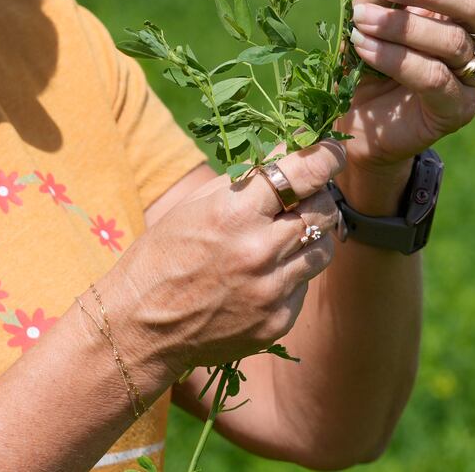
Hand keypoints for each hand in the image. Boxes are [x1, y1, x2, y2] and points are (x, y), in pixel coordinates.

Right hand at [107, 142, 346, 380]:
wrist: (142, 326)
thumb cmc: (164, 254)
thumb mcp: (197, 204)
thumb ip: (248, 178)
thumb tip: (291, 148)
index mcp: (234, 213)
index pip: (304, 173)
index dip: (326, 156)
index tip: (331, 151)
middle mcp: (259, 251)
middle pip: (323, 209)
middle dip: (320, 195)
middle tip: (306, 193)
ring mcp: (272, 291)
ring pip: (323, 249)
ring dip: (311, 234)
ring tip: (283, 234)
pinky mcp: (278, 321)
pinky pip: (304, 285)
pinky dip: (292, 273)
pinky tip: (262, 273)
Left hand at [337, 0, 474, 173]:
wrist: (356, 120)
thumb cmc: (365, 59)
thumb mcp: (368, 16)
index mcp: (460, 9)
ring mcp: (473, 76)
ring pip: (454, 41)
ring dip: (402, 25)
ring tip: (362, 21)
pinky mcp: (458, 109)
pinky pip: (434, 78)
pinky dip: (397, 59)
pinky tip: (365, 48)